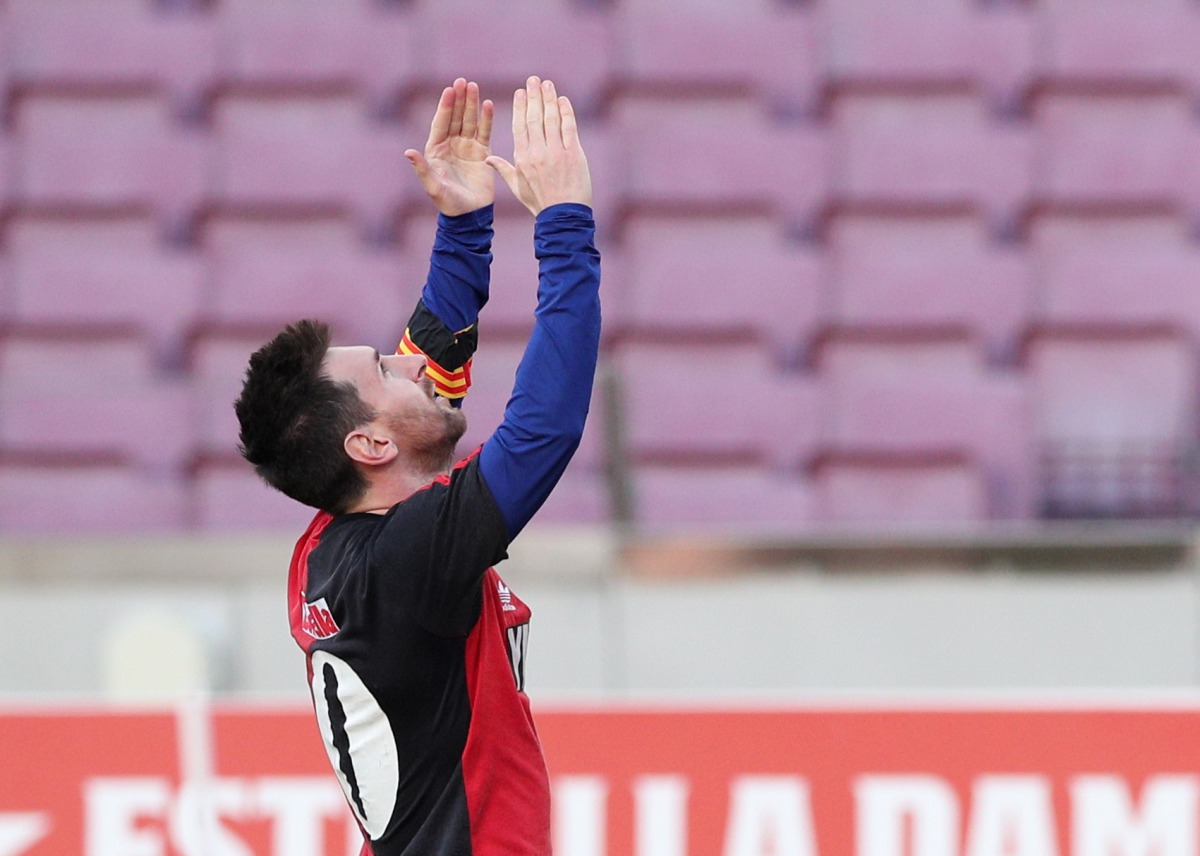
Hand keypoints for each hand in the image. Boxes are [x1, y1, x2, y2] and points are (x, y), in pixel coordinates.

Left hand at [405, 78, 495, 216]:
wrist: (469, 215)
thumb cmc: (448, 203)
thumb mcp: (433, 186)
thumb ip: (422, 168)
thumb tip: (408, 152)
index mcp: (436, 150)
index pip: (441, 123)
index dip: (445, 107)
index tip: (450, 90)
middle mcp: (450, 145)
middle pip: (455, 118)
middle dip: (459, 100)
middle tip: (462, 82)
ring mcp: (466, 148)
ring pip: (469, 121)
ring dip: (472, 104)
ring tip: (474, 86)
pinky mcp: (481, 153)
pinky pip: (484, 132)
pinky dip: (486, 119)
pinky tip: (488, 104)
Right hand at [487, 77, 591, 215]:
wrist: (563, 217)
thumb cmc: (540, 203)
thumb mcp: (518, 188)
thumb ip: (504, 169)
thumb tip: (487, 159)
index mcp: (522, 159)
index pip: (520, 126)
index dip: (520, 107)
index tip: (520, 92)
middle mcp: (538, 153)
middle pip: (534, 117)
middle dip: (533, 96)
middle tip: (533, 79)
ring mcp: (557, 152)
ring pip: (551, 119)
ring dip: (549, 98)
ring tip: (547, 84)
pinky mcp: (574, 154)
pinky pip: (569, 128)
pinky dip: (566, 112)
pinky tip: (562, 100)